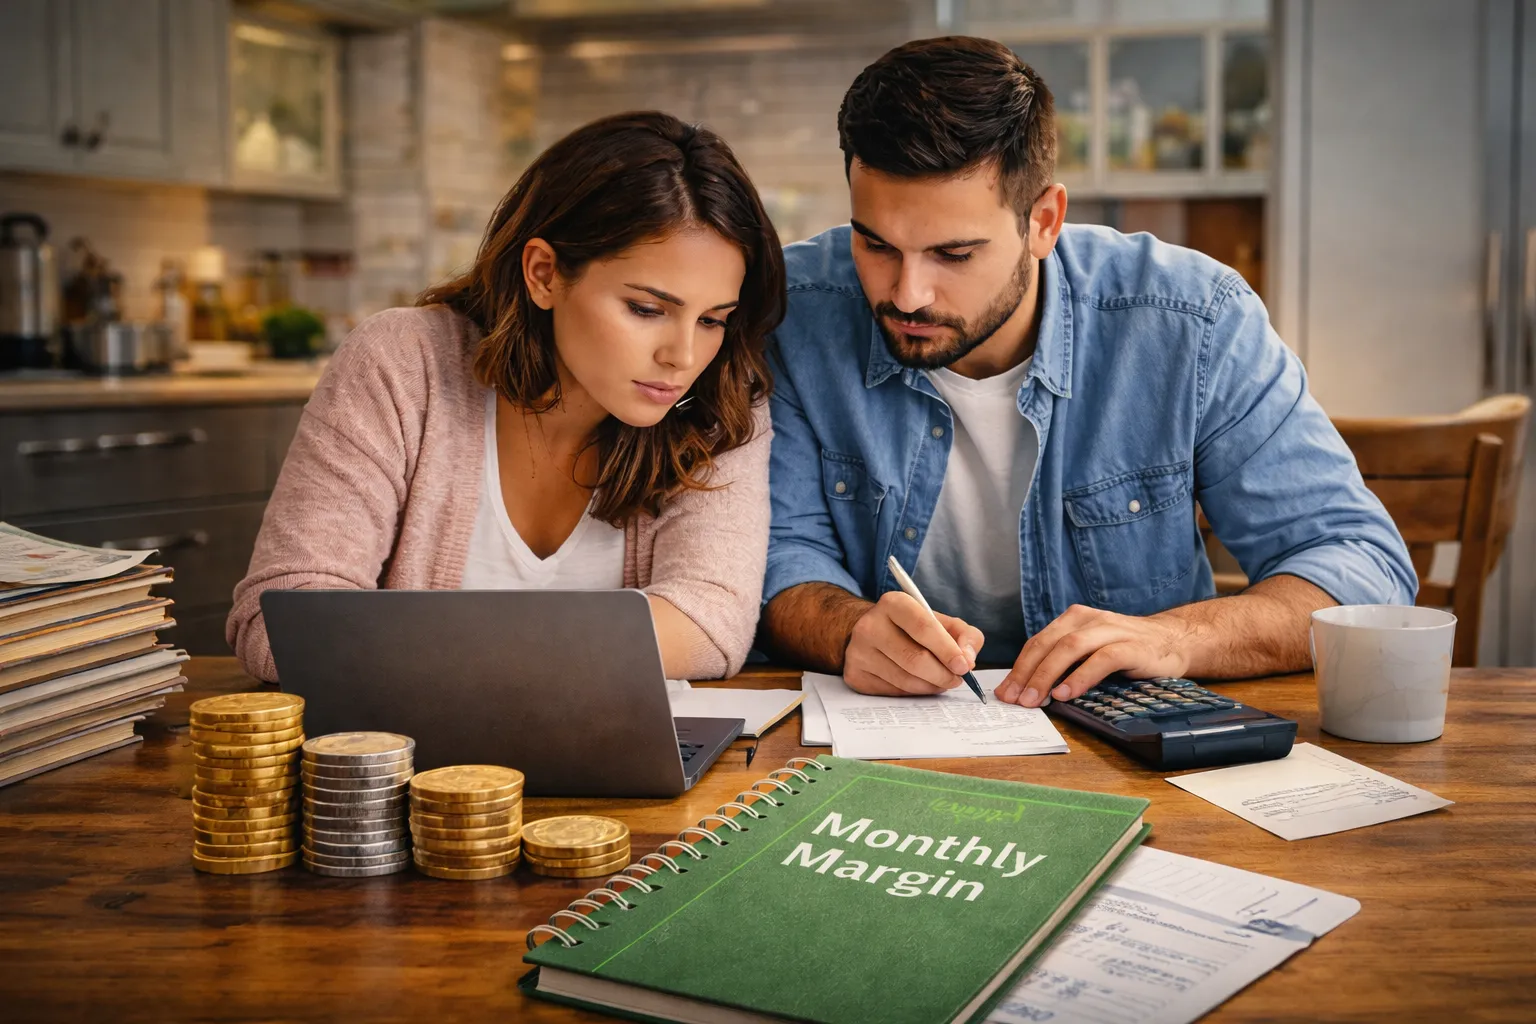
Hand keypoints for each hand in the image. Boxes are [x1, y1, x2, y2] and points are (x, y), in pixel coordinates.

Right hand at [843, 591, 984, 696]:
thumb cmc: (913, 628)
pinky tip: (920, 683)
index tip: (964, 666)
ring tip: (941, 681)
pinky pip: (893, 692)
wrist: (871, 632)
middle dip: (942, 674)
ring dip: (931, 686)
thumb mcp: (941, 621)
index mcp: (893, 604)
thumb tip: (968, 660)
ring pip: (905, 680)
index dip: (947, 649)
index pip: (923, 627)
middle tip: (957, 679)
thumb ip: (964, 635)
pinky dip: (914, 692)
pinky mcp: (855, 675)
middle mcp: (870, 626)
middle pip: (914, 659)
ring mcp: (859, 652)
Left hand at [995, 605, 1197, 706]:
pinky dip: (1080, 677)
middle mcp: (1088, 619)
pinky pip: (1101, 659)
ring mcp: (1110, 630)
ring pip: (1069, 648)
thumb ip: (1066, 661)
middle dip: (1026, 673)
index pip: (1038, 643)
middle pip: (1048, 644)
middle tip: (1013, 699)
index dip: (1018, 668)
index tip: (1005, 692)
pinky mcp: (1131, 646)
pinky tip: (1067, 693)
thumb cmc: (1127, 649)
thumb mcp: (1091, 649)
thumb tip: (1030, 689)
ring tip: (1034, 699)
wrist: (1174, 640)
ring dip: (1048, 675)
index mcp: (1074, 619)